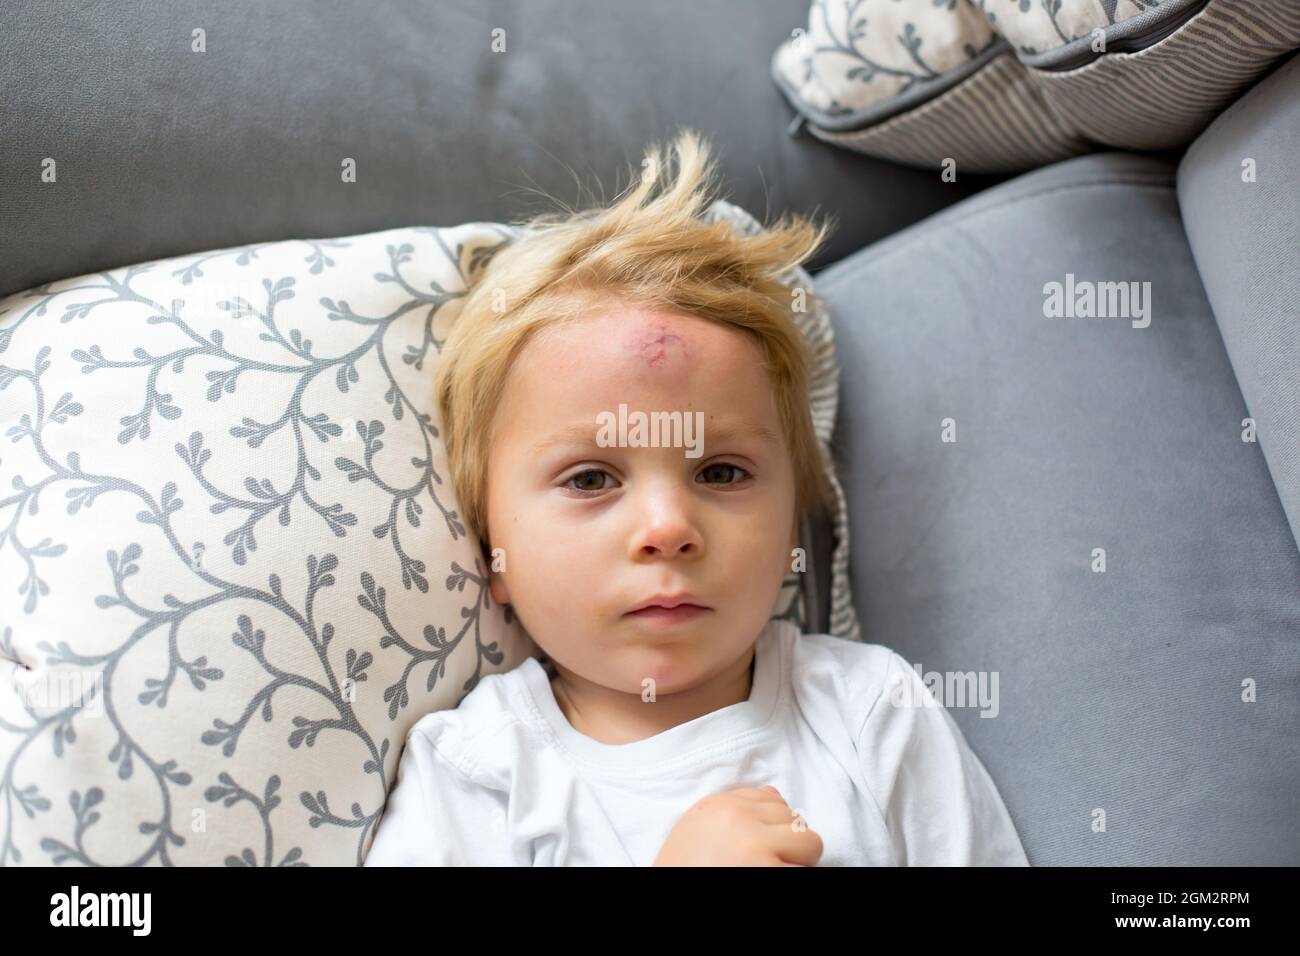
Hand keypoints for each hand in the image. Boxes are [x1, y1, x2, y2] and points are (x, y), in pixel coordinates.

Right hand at [652, 785, 822, 865]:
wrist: (667, 898)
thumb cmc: (684, 867)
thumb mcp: (699, 830)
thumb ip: (735, 810)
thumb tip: (777, 795)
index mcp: (718, 805)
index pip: (771, 799)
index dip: (771, 826)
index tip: (757, 847)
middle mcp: (737, 819)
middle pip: (793, 817)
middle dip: (787, 842)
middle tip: (766, 863)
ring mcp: (756, 846)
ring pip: (810, 842)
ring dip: (799, 861)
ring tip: (772, 870)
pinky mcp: (769, 871)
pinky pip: (807, 869)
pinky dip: (797, 874)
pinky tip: (773, 879)